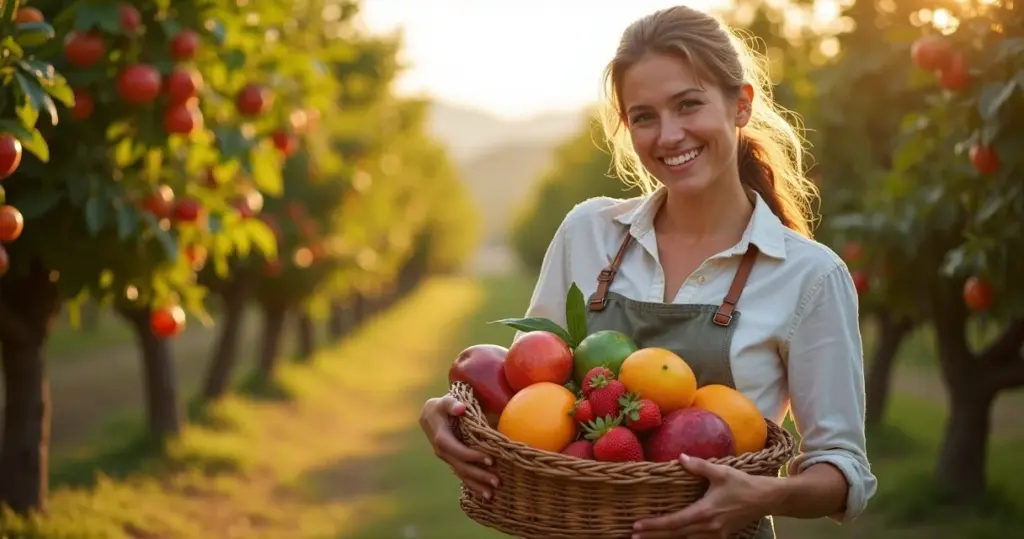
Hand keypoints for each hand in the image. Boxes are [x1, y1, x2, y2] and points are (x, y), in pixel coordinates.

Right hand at [420, 395, 499, 498]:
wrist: (430, 415)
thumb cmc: (441, 406)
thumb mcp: (445, 401)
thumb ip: (452, 404)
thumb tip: (460, 408)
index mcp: (440, 437)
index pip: (456, 450)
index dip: (472, 456)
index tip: (489, 460)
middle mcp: (442, 451)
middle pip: (461, 466)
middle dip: (478, 475)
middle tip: (496, 482)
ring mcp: (447, 458)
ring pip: (461, 474)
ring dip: (476, 485)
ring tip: (491, 495)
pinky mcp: (452, 460)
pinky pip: (462, 474)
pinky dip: (472, 484)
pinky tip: (484, 493)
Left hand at [631, 454, 774, 538]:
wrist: (767, 499)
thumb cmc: (743, 483)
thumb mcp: (721, 471)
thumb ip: (698, 466)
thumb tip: (679, 457)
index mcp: (706, 512)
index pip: (674, 522)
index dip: (655, 525)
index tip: (637, 526)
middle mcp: (709, 527)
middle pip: (676, 534)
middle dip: (654, 535)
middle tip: (633, 535)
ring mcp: (716, 534)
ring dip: (666, 538)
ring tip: (648, 537)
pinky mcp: (721, 535)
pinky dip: (682, 538)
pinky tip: (672, 536)